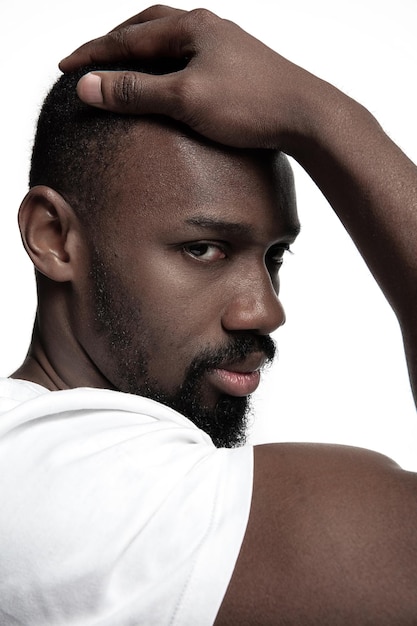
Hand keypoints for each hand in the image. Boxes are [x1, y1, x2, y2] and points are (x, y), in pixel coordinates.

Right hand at [59, 5, 327, 150]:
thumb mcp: (185, 100)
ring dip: (141, 50)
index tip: (64, 67)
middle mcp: (206, 28)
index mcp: (190, 28)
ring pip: (170, 39)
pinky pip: (189, 56)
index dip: (92, 54)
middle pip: (147, 26)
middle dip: (114, 43)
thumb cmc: (250, 105)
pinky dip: (167, 64)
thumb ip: (135, 92)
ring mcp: (224, 44)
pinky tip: (169, 79)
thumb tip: (87, 85)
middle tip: (90, 58)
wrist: (307, 115)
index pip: (127, 38)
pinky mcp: (236, 64)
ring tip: (123, 65)